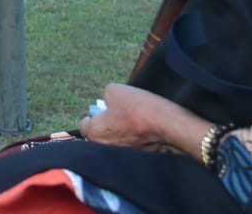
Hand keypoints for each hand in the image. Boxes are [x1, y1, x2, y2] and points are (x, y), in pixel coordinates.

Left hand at [78, 83, 209, 157]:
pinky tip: (143, 133)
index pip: (84, 125)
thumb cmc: (138, 108)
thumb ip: (105, 97)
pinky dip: (133, 143)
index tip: (102, 111)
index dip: (93, 116)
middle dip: (106, 127)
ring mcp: (120, 157)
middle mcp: (103, 149)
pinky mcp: (135, 161)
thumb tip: (107, 102)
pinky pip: (128, 150)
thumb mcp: (115, 90)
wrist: (167, 126)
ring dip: (119, 136)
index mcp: (94, 132)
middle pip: (99, 136)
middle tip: (118, 116)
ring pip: (114, 144)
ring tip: (133, 124)